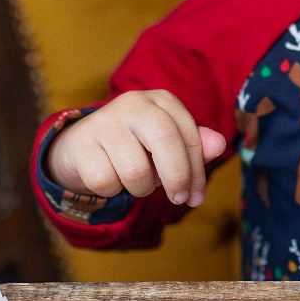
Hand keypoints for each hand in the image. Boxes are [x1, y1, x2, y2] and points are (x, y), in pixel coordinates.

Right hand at [46, 91, 227, 207]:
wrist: (80, 146)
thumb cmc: (134, 147)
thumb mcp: (167, 146)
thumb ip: (194, 146)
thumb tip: (219, 145)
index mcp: (160, 101)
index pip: (189, 135)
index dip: (197, 171)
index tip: (197, 196)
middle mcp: (133, 103)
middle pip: (165, 139)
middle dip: (177, 177)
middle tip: (178, 199)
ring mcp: (104, 121)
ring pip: (135, 169)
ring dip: (141, 188)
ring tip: (136, 181)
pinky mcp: (81, 143)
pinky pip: (106, 182)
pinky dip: (112, 190)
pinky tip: (110, 177)